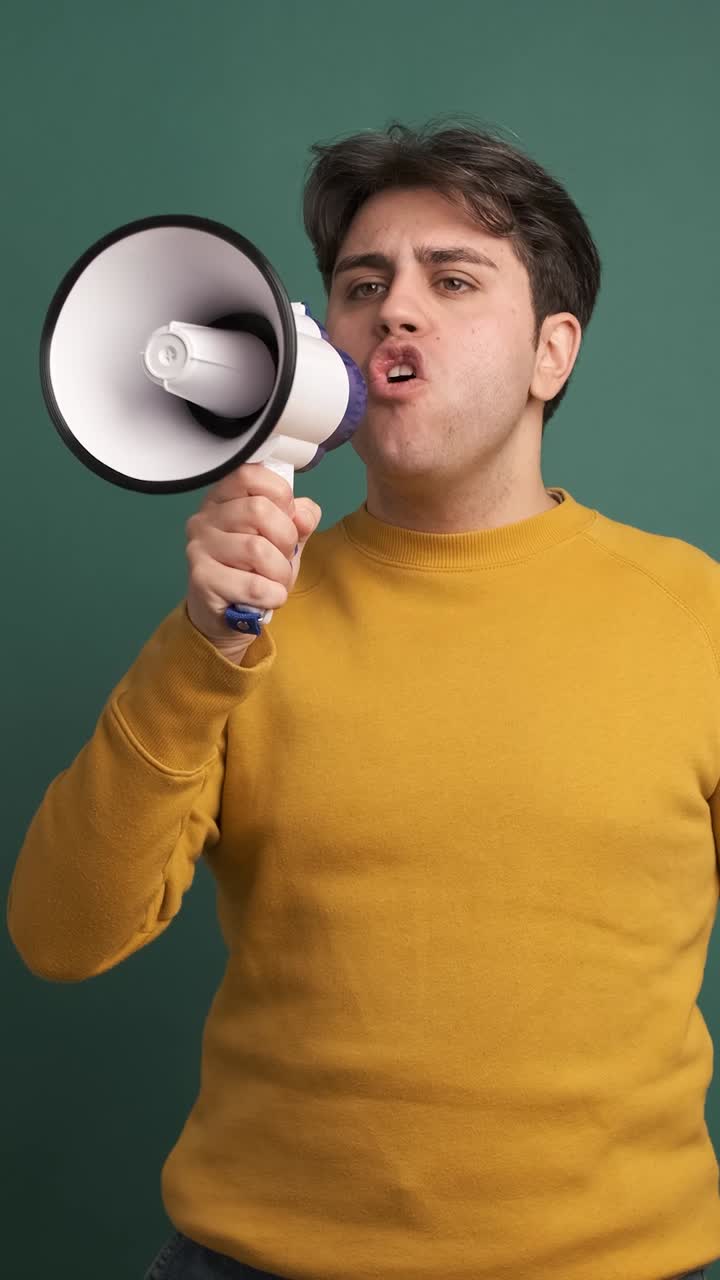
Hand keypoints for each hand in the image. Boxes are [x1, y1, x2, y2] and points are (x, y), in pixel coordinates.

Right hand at [185, 463, 321, 661]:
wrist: (228, 615)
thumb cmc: (254, 570)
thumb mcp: (283, 539)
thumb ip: (299, 520)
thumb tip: (304, 515)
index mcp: (224, 498)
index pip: (250, 473)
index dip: (281, 496)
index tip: (286, 518)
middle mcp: (205, 517)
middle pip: (259, 510)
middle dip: (286, 539)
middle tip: (283, 557)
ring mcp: (199, 547)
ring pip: (257, 549)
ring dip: (280, 572)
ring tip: (275, 581)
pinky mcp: (201, 578)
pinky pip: (253, 584)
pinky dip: (273, 595)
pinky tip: (268, 597)